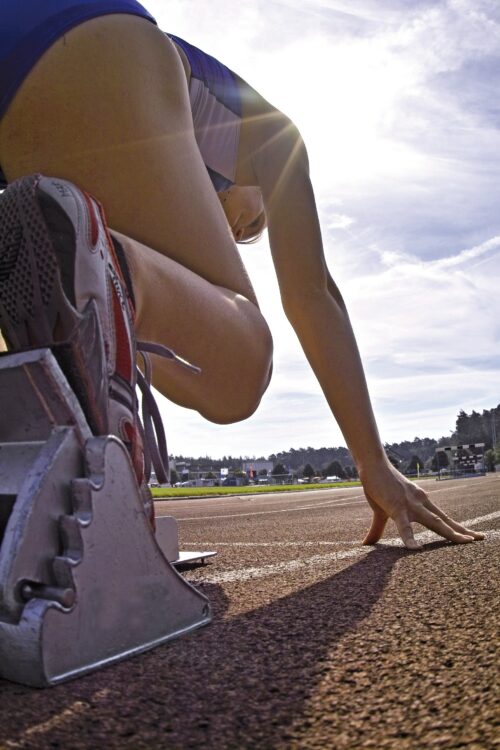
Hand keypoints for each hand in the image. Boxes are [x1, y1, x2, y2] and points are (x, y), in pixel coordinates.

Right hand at [359, 462, 484, 549]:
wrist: (372, 465)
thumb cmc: (377, 485)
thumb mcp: (380, 510)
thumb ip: (377, 529)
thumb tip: (366, 544)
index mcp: (420, 502)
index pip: (443, 518)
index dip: (457, 527)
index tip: (472, 535)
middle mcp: (421, 502)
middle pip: (445, 521)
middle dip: (463, 531)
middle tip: (481, 538)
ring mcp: (411, 505)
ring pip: (435, 522)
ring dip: (451, 533)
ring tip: (466, 542)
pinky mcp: (396, 507)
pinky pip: (404, 526)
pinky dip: (409, 538)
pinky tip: (415, 549)